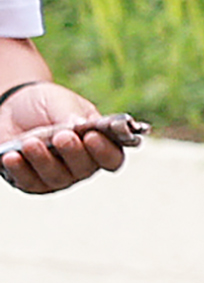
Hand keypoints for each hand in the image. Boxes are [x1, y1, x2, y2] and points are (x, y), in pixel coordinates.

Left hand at [0, 85, 126, 192]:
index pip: (112, 157)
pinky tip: (12, 156)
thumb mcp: (60, 101)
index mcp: (99, 144)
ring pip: (56, 178)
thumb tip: (81, 125)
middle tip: (61, 137)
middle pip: (84, 170)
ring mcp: (57, 176)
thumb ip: (71, 113)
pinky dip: (20, 170)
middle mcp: (81, 165)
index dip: (105, 151)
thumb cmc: (45, 105)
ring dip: (43, 161)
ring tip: (30, 143)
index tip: (91, 137)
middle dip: (72, 153)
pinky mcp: (32, 182)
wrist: (12, 108)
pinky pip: (28, 182)